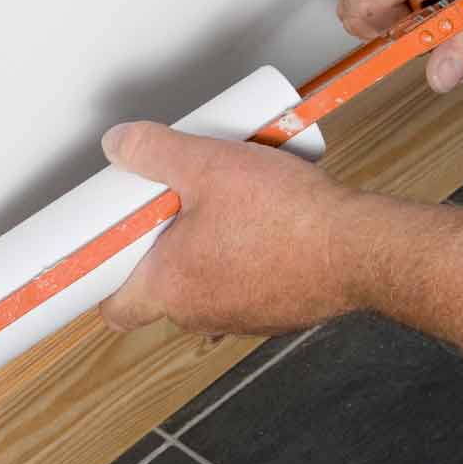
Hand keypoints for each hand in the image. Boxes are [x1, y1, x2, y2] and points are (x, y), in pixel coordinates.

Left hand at [98, 121, 362, 335]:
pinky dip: (248, 261)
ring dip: (208, 255)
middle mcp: (201, 314)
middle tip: (174, 208)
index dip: (104, 280)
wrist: (358, 247)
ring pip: (207, 288)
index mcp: (169, 288)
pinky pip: (248, 286)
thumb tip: (120, 144)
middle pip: (161, 290)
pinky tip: (266, 226)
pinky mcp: (278, 312)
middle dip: (162, 251)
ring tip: (226, 208)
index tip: (107, 252)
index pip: (115, 309)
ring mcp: (242, 319)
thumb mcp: (207, 164)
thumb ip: (155, 151)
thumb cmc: (286, 217)